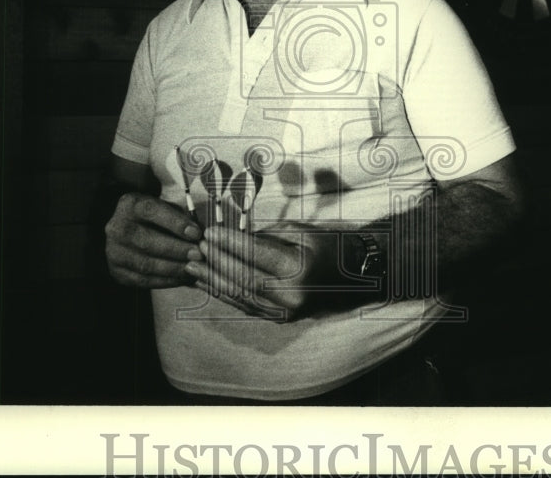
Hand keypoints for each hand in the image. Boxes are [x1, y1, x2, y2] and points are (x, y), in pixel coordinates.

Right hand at [104, 192, 203, 288]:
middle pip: (147, 241)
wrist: (130, 230)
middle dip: (177, 250)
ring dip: (174, 269)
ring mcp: (114, 251)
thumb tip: (202, 237)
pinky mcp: (117, 271)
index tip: (196, 233)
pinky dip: (166, 281)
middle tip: (199, 255)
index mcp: (130, 204)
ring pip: (145, 264)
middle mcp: (117, 227)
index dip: (175, 223)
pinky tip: (182, 279)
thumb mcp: (167, 208)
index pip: (152, 211)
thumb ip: (182, 219)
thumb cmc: (156, 218)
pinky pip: (143, 280)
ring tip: (194, 269)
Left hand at [183, 224, 343, 321]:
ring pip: (241, 296)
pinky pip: (247, 306)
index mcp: (300, 270)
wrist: (357, 277)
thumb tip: (232, 239)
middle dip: (217, 261)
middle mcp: (292, 296)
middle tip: (197, 247)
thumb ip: (266, 237)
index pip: (256, 255)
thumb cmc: (329, 246)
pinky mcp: (281, 319)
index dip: (229, 243)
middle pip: (244, 278)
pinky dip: (226, 293)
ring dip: (213, 280)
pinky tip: (209, 282)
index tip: (210, 232)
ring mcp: (286, 312)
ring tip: (193, 266)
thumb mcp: (301, 233)